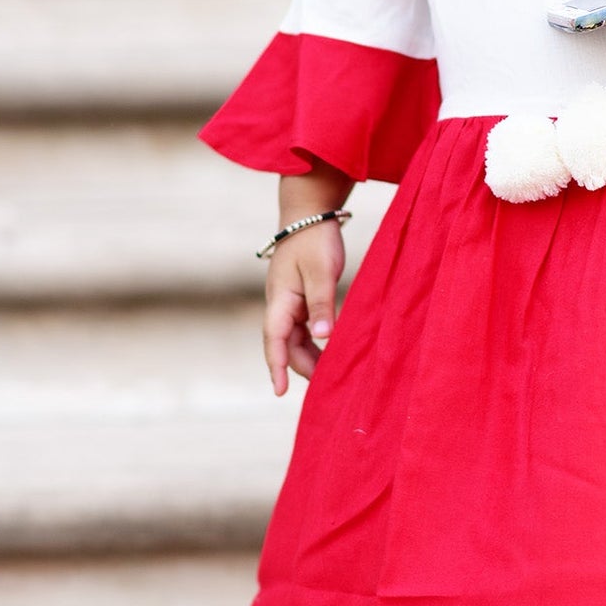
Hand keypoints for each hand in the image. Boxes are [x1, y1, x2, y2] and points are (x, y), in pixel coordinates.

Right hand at [263, 218, 346, 395]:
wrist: (310, 214)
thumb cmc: (315, 240)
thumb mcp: (321, 272)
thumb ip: (322, 304)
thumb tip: (322, 337)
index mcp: (280, 298)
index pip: (274, 339)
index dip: (276, 366)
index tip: (280, 391)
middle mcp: (280, 304)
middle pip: (286, 344)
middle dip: (301, 366)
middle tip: (326, 385)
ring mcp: (290, 302)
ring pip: (295, 339)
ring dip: (310, 356)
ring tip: (331, 373)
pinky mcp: (301, 299)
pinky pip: (304, 329)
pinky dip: (315, 342)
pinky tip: (330, 351)